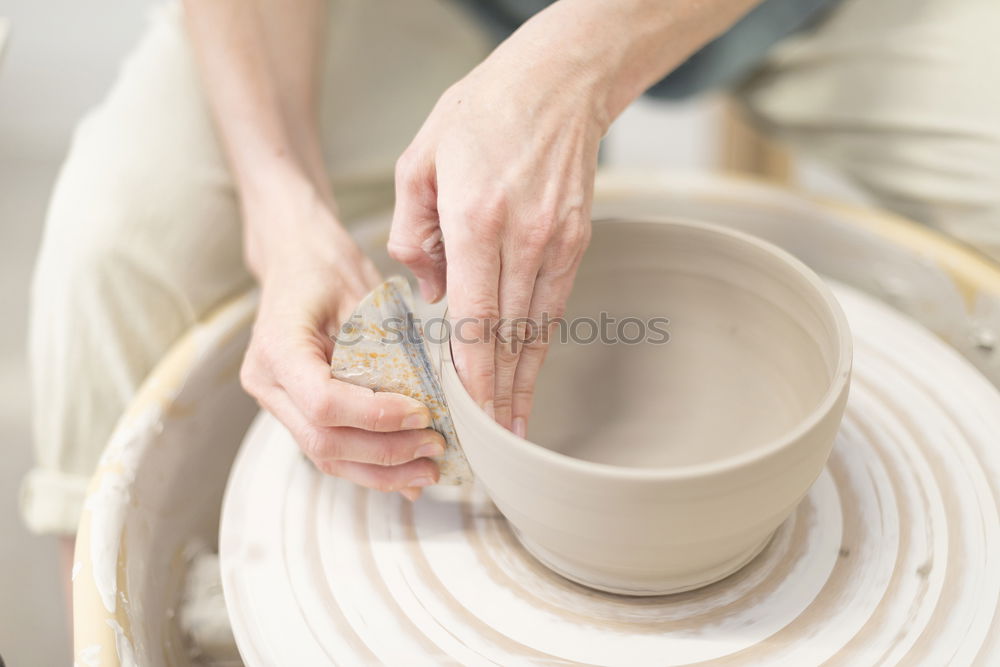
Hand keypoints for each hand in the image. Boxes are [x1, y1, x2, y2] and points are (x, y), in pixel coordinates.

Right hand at [240, 182, 443, 500]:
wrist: (294, 261)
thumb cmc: (327, 268)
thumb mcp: (361, 293)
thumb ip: (387, 346)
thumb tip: (433, 397)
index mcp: (276, 347)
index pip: (324, 402)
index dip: (376, 417)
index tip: (422, 414)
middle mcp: (266, 383)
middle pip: (323, 441)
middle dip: (386, 453)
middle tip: (435, 448)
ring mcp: (274, 402)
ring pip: (325, 456)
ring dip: (380, 472)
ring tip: (427, 471)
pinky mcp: (292, 412)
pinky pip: (328, 450)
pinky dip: (369, 466)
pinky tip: (405, 475)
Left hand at [388, 35, 603, 436]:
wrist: (557, 82)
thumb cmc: (480, 115)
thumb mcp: (419, 162)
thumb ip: (413, 234)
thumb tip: (430, 293)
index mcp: (476, 222)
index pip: (476, 320)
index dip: (474, 377)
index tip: (471, 417)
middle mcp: (524, 239)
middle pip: (511, 337)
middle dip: (500, 396)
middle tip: (492, 444)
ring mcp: (558, 242)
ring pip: (538, 327)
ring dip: (524, 379)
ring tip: (513, 423)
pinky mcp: (578, 240)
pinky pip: (555, 303)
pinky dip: (541, 342)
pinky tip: (530, 370)